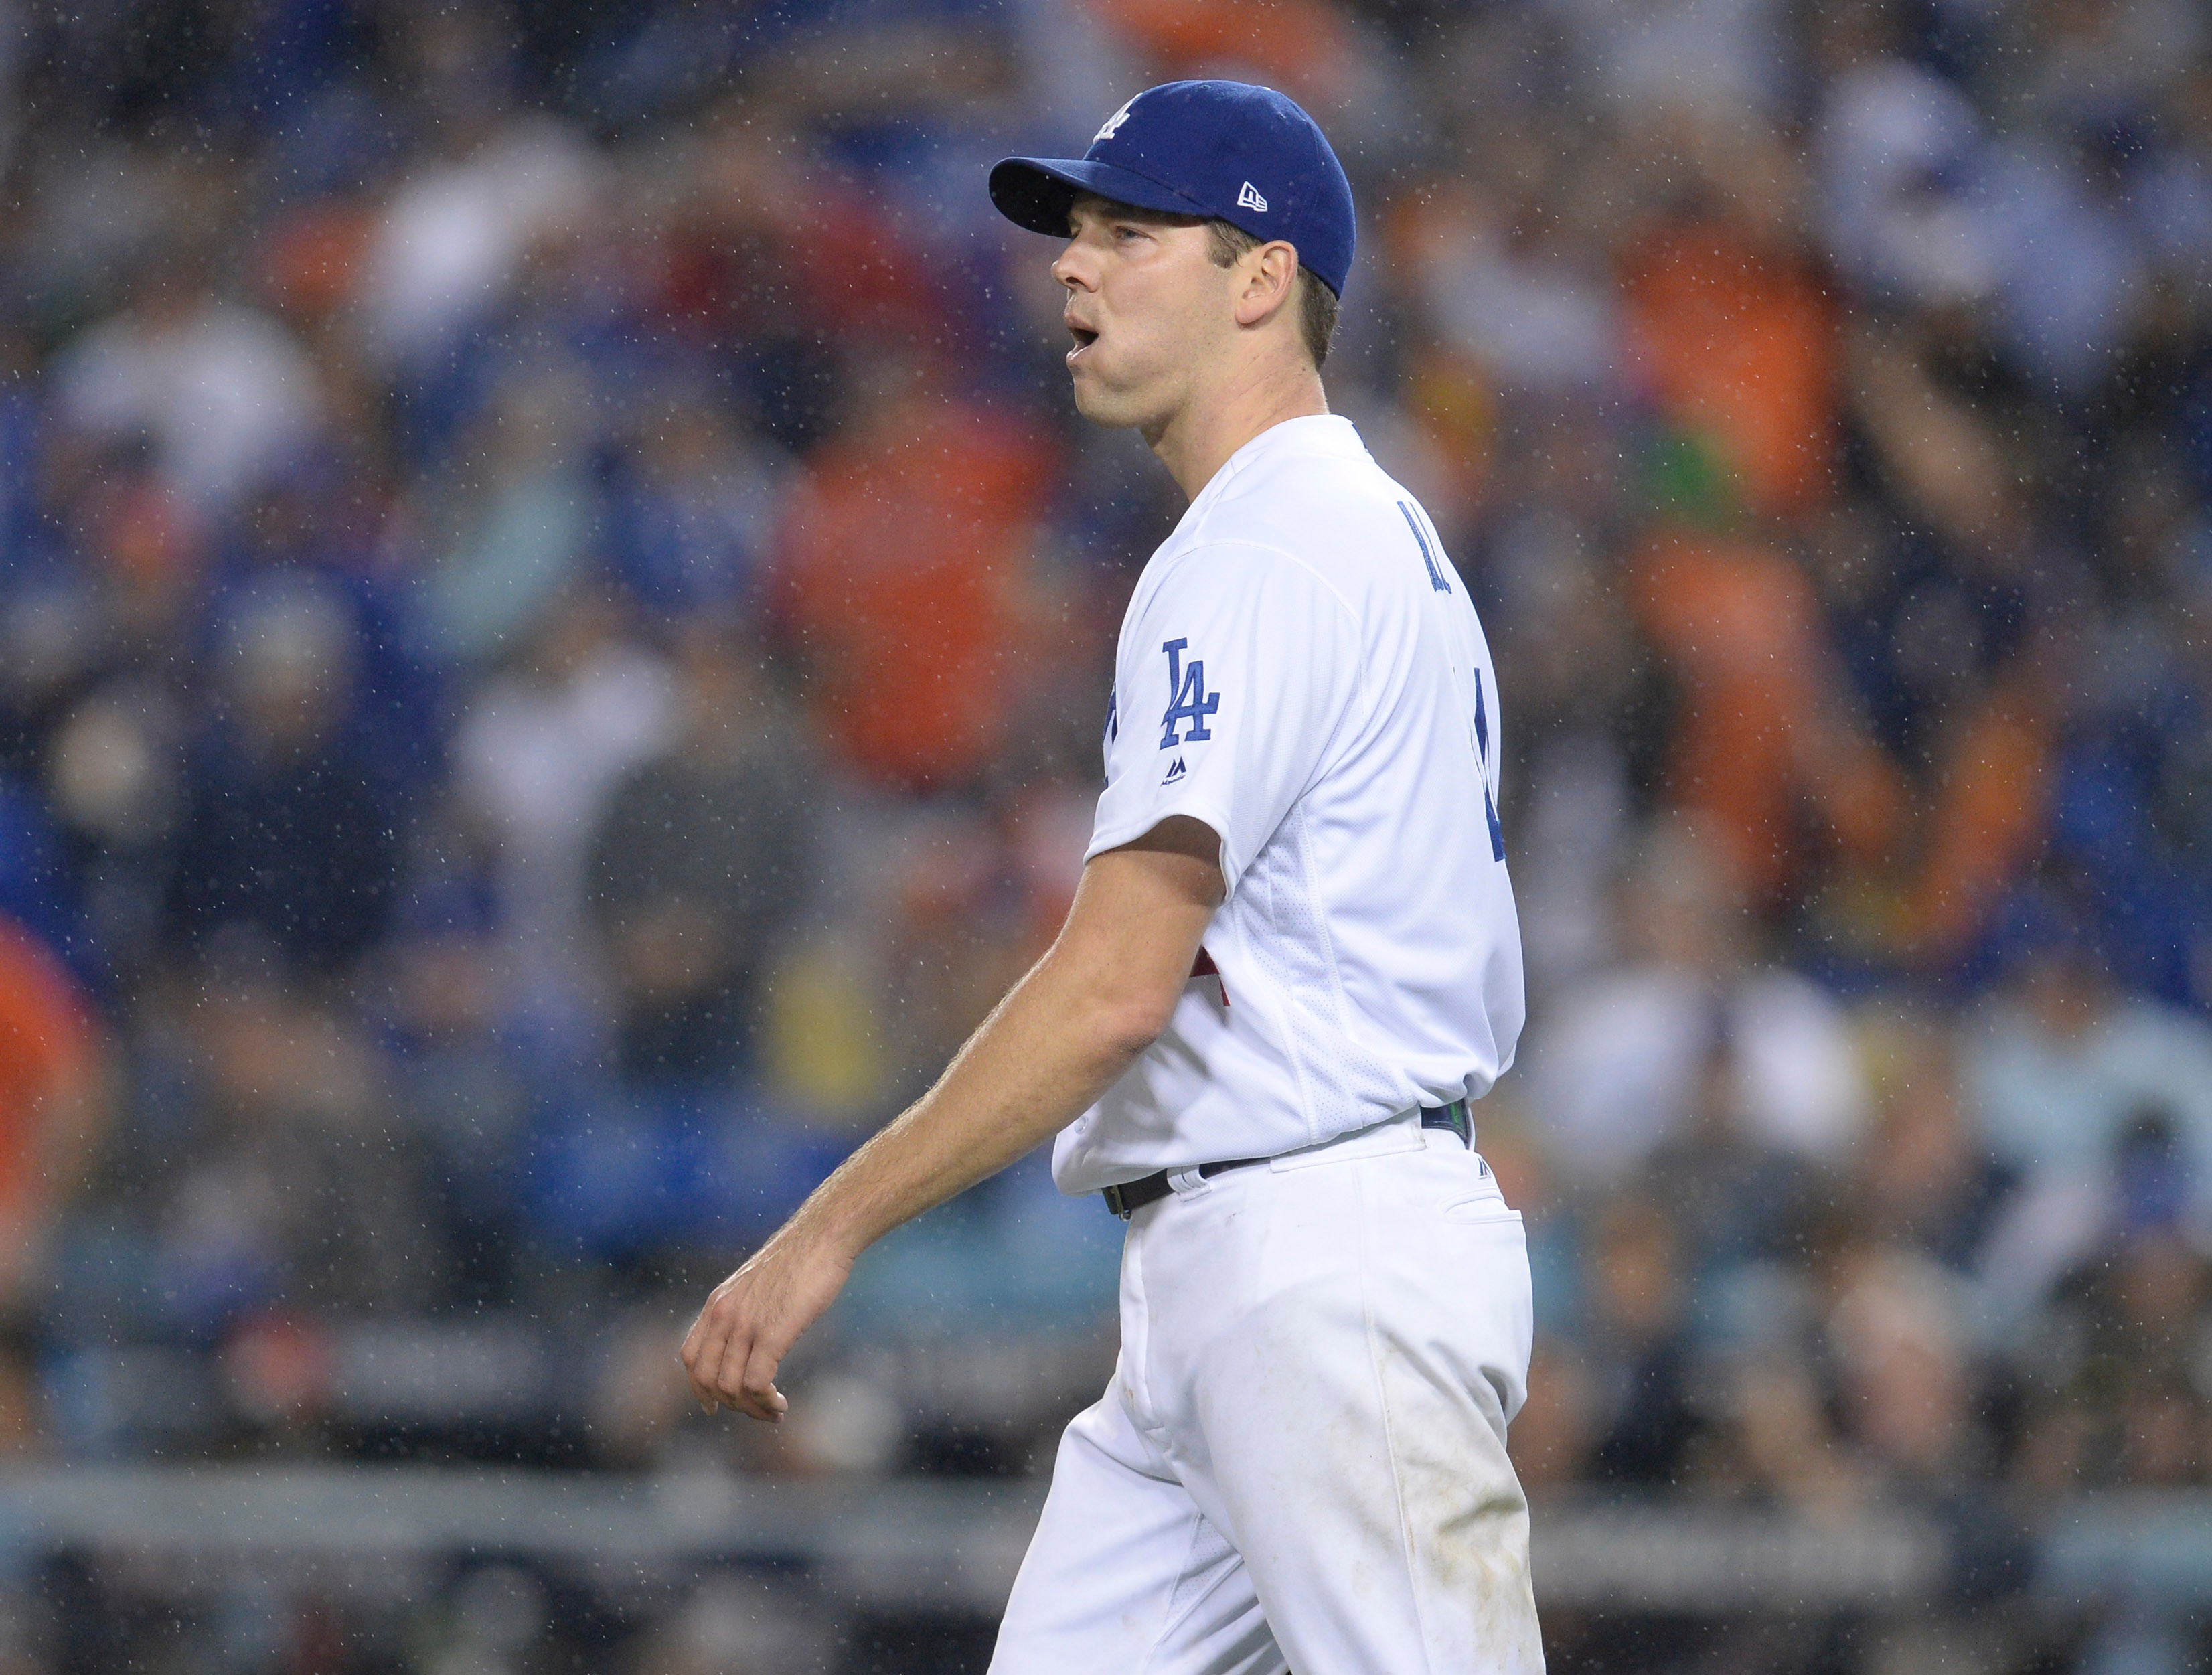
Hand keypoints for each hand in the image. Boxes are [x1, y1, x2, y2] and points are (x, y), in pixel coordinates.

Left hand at [679, 1226, 854, 1421]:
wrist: (823, 1235)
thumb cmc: (800, 1258)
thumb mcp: (757, 1284)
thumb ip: (745, 1309)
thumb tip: (751, 1337)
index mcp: (718, 1303)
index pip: (691, 1358)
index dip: (700, 1388)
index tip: (717, 1406)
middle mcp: (723, 1315)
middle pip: (707, 1379)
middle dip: (731, 1405)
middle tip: (758, 1411)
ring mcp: (746, 1324)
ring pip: (730, 1388)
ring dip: (752, 1410)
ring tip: (775, 1412)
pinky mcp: (772, 1333)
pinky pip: (755, 1383)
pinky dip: (765, 1402)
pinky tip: (781, 1403)